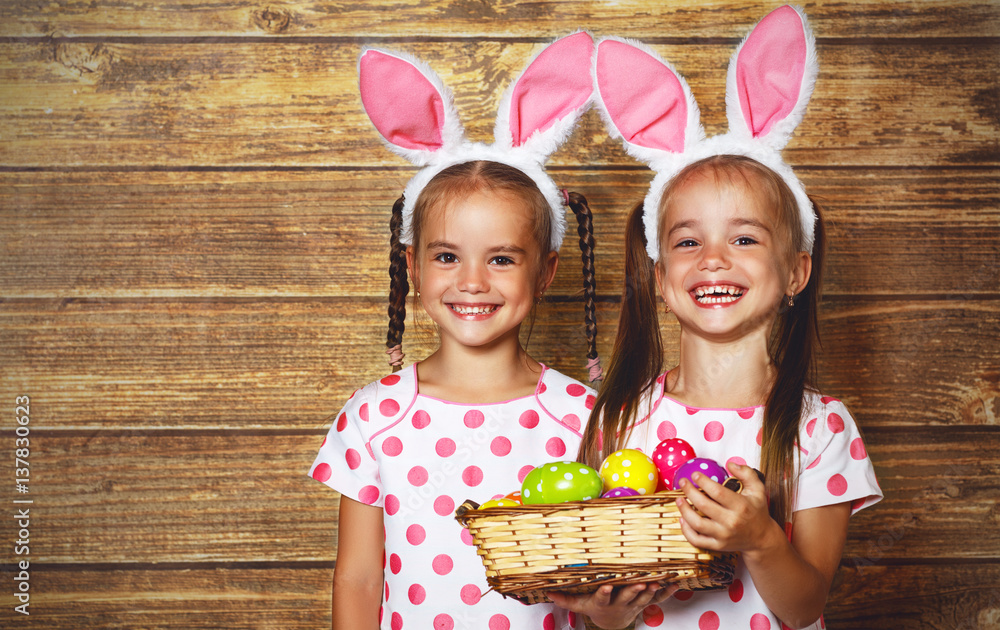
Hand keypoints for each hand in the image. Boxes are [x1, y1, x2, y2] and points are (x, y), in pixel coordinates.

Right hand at [546, 582, 677, 628]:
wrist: (613, 623)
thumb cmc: (595, 609)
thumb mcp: (580, 605)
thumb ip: (566, 600)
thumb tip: (548, 593)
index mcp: (604, 603)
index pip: (603, 598)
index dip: (605, 593)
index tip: (607, 587)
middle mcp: (620, 604)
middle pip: (628, 596)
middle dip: (634, 589)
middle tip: (640, 581)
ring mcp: (634, 604)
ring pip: (644, 597)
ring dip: (652, 589)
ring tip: (658, 580)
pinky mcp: (645, 602)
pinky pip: (658, 598)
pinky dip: (668, 592)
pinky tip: (676, 584)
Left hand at [675, 462, 780, 553]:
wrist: (762, 538)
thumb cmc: (756, 511)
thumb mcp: (758, 489)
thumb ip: (746, 473)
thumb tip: (730, 464)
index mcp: (741, 506)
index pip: (718, 492)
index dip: (703, 482)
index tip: (695, 474)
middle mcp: (731, 522)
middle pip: (704, 506)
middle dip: (689, 492)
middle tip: (682, 482)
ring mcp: (723, 536)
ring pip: (697, 524)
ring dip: (684, 510)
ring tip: (679, 499)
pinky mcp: (718, 546)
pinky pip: (697, 540)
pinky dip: (686, 530)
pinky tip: (682, 518)